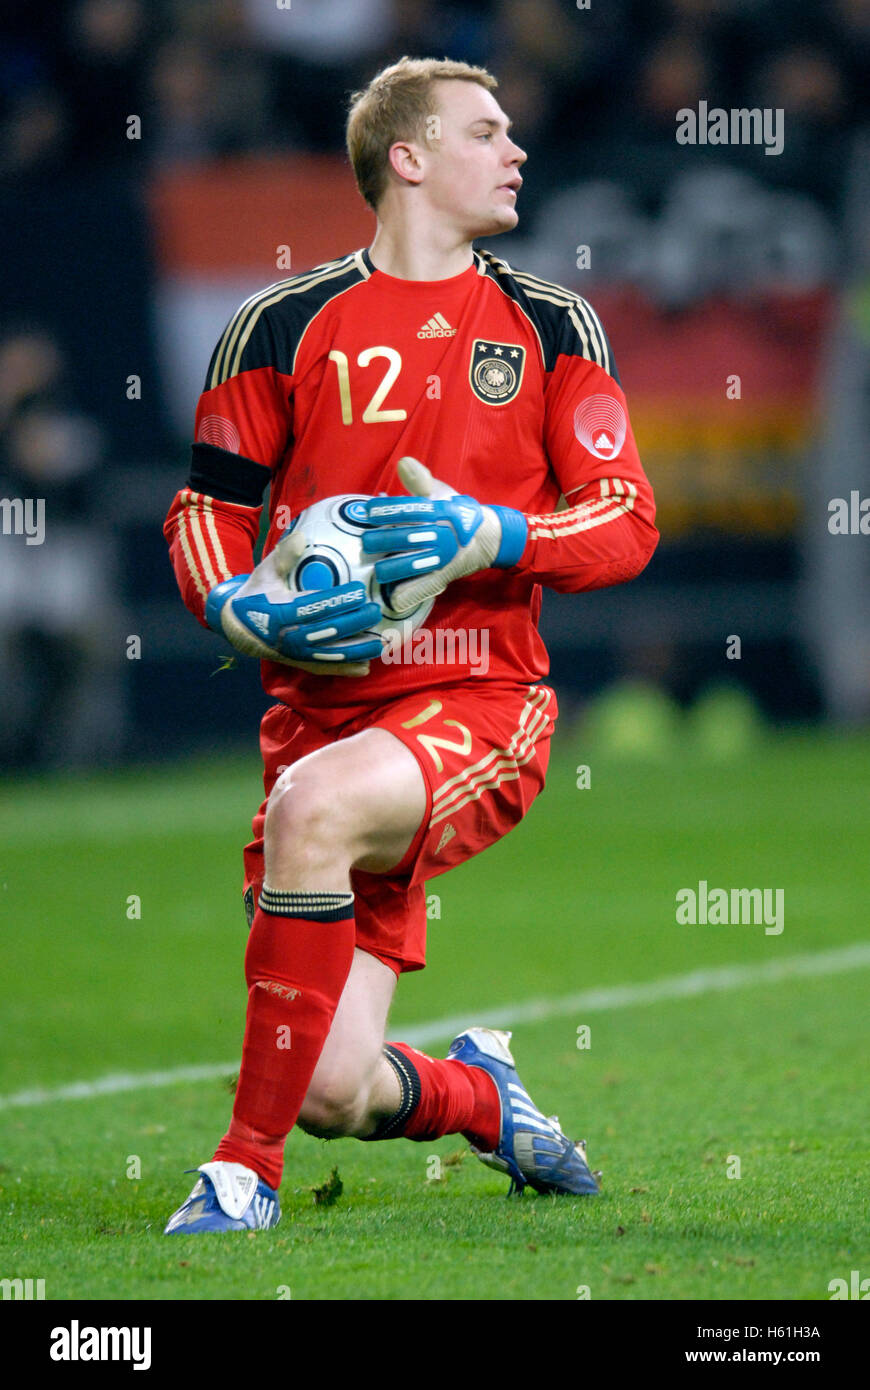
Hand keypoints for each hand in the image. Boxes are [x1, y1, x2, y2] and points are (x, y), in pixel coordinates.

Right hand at [205, 529, 382, 675]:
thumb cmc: (258, 595)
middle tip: (375, 611)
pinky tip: (365, 667)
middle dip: (354, 622)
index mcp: (281, 612)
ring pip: (330, 654)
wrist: (240, 628)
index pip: (314, 606)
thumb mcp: (265, 573)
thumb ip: (283, 556)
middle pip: (328, 631)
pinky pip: (326, 668)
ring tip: (380, 641)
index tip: (360, 590)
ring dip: (357, 649)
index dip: (338, 600)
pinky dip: (345, 669)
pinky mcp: (301, 663)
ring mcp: (297, 654)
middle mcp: (290, 637)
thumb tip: (301, 536)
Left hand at [360, 457, 526, 614]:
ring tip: (377, 567)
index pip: (406, 509)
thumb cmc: (454, 513)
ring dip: (388, 567)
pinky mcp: (440, 578)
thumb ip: (419, 480)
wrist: (485, 539)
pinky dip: (406, 595)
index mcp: (437, 511)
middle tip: (367, 542)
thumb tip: (402, 463)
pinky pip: (421, 589)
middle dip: (379, 540)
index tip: (368, 511)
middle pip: (402, 538)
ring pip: (406, 565)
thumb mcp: (440, 493)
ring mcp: (439, 559)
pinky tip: (392, 599)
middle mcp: (438, 535)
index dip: (383, 510)